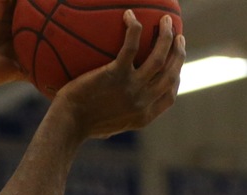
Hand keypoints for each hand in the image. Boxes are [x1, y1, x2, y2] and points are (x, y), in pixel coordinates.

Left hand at [47, 12, 182, 134]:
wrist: (67, 125)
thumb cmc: (80, 126)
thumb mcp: (108, 127)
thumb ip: (119, 115)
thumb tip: (116, 108)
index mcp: (143, 116)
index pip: (169, 96)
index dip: (176, 77)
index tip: (175, 66)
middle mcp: (142, 102)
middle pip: (171, 73)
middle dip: (179, 52)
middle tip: (178, 36)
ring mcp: (131, 88)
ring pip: (159, 57)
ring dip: (167, 36)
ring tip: (166, 20)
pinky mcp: (115, 75)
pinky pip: (130, 46)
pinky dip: (133, 28)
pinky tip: (129, 15)